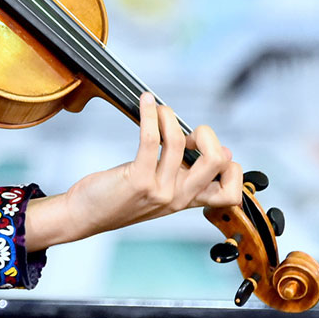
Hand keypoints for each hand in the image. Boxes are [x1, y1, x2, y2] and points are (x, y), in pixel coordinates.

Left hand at [23, 92, 243, 251]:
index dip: (228, 165)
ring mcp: (160, 190)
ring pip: (180, 143)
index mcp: (188, 201)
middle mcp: (179, 198)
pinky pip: (152, 139)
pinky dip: (150, 115)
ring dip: (169, 116)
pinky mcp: (138, 180)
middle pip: (217, 162)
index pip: (233, 193)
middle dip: (207, 135)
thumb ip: (190, 175)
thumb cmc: (120, 198)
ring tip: (158, 109)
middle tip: (187, 129)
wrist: (85, 215)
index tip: (203, 149)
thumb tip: (226, 152)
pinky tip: (145, 102)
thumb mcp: (163, 190)